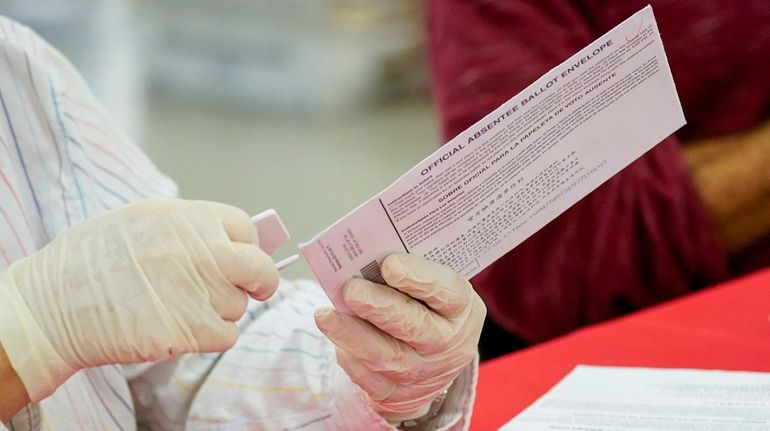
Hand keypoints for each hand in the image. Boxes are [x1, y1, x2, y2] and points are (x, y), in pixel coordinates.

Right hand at [0, 198, 278, 400]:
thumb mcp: (141, 219)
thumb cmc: (90, 261)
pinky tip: (181, 328)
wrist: (52, 305)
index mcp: (187, 218)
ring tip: (181, 306)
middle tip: (255, 288)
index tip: (240, 256)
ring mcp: (199, 291)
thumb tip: (229, 241)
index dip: (244, 244)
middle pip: (259, 267)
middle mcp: (201, 251)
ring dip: (221, 310)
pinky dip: (211, 336)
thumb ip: (189, 228)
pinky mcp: (191, 330)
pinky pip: (227, 335)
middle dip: (260, 280)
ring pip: (238, 305)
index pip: (244, 227)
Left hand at [314, 254, 484, 421]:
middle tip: (351, 289)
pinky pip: (372, 381)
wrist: (434, 358)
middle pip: (415, 327)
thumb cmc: (426, 305)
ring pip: (389, 357)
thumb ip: (409, 271)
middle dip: (380, 307)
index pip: (446, 293)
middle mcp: (449, 344)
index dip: (419, 279)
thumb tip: (367, 256)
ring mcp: (426, 373)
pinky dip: (351, 359)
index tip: (390, 264)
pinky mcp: (400, 395)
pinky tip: (335, 339)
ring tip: (326, 315)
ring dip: (354, 335)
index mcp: (462, 308)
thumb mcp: (432, 285)